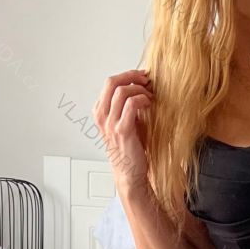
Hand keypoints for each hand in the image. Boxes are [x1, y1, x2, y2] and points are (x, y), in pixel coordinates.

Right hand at [92, 69, 154, 197]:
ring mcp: (110, 124)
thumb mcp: (124, 122)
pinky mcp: (122, 131)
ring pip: (122, 91)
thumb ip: (126, 105)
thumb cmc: (130, 148)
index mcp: (100, 112)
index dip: (127, 75)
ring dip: (139, 89)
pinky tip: (149, 104)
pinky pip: (131, 104)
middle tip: (146, 79)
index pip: (109, 82)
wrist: (130, 173)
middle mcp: (101, 116)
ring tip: (150, 96)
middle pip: (112, 82)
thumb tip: (140, 86)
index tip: (141, 76)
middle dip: (131, 76)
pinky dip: (142, 99)